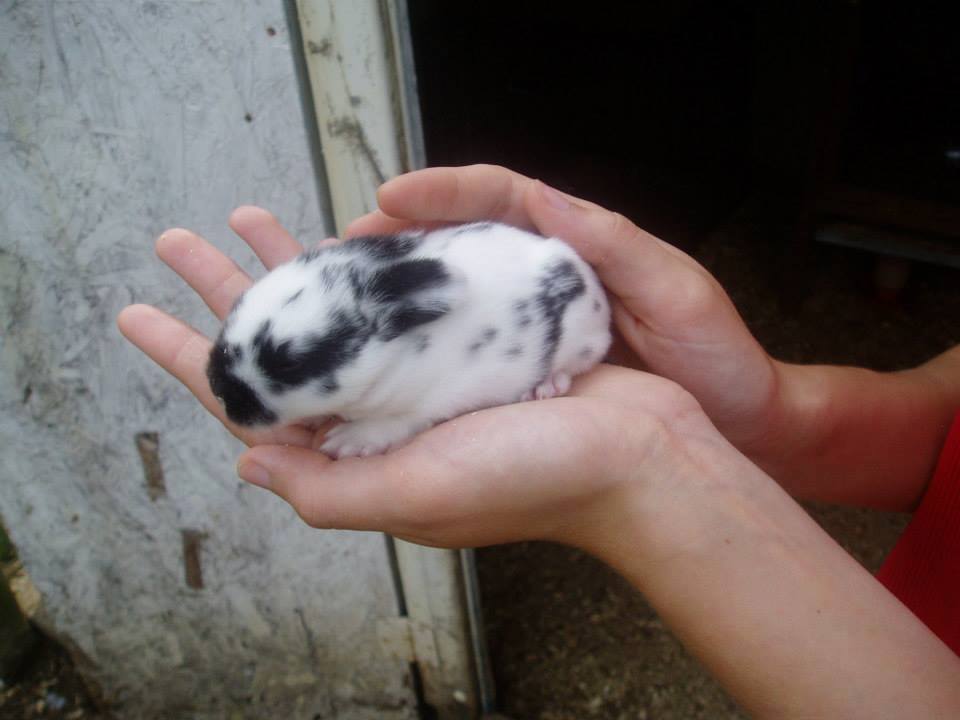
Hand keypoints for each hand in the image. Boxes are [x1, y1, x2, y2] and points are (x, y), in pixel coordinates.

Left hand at [117, 206, 714, 550]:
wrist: (640, 455)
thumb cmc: (535, 481)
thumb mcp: (418, 498)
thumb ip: (327, 489)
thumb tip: (246, 466)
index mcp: (357, 454)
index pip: (251, 401)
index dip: (190, 357)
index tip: (138, 312)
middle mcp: (379, 415)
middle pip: (283, 345)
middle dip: (228, 292)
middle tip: (180, 240)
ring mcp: (419, 378)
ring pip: (333, 313)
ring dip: (289, 268)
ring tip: (248, 218)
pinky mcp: (462, 347)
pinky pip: (392, 299)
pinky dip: (361, 268)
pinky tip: (338, 233)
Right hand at [346, 165, 780, 454]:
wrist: (739, 426)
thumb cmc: (718, 357)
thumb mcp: (676, 291)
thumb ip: (614, 243)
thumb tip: (543, 197)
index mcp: (581, 241)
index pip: (501, 196)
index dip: (443, 190)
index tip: (390, 197)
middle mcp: (550, 274)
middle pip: (463, 237)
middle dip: (400, 236)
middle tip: (341, 251)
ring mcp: (539, 322)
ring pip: (459, 291)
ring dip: (403, 290)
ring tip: (347, 299)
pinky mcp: (534, 366)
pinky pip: (474, 346)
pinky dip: (433, 344)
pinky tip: (394, 358)